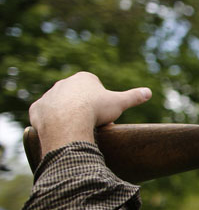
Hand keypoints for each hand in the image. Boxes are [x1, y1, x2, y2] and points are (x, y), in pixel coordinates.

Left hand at [28, 72, 151, 156]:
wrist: (68, 121)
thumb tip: (149, 92)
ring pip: (59, 105)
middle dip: (82, 107)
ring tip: (76, 129)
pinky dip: (51, 122)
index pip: (94, 87)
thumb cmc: (95, 109)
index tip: (103, 114)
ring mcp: (49, 96)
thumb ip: (133, 96)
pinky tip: (60, 131)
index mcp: (84, 78)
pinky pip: (44, 115)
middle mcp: (64, 83)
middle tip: (91, 123)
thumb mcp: (119, 102)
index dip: (100, 102)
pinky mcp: (37, 108)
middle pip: (76, 96)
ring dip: (66, 115)